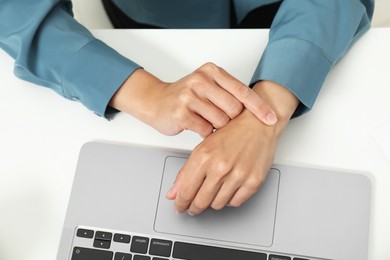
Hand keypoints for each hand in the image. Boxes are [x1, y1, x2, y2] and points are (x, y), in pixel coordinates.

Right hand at [110, 63, 276, 136]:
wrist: (156, 101)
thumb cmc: (186, 97)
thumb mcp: (208, 87)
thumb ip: (228, 94)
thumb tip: (256, 112)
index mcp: (212, 72)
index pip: (242, 91)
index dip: (259, 107)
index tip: (271, 119)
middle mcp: (201, 80)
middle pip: (234, 109)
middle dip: (231, 121)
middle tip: (220, 121)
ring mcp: (189, 95)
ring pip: (220, 121)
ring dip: (217, 128)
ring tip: (205, 121)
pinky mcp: (181, 112)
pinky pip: (205, 130)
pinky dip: (204, 133)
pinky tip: (197, 127)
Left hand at [166, 80, 298, 214]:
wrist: (257, 123)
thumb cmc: (231, 132)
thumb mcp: (202, 148)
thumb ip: (185, 172)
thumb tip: (173, 194)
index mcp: (204, 157)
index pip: (186, 191)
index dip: (181, 203)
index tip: (180, 206)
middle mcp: (220, 167)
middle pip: (201, 202)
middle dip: (194, 207)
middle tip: (193, 206)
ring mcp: (238, 175)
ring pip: (218, 205)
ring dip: (213, 202)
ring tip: (214, 191)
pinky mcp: (254, 181)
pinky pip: (235, 202)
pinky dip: (230, 199)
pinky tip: (228, 189)